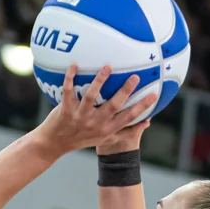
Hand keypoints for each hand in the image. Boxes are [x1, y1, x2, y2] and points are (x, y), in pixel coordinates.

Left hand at [32, 64, 159, 155]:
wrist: (55, 143)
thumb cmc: (83, 138)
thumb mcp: (106, 138)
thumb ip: (126, 131)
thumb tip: (148, 122)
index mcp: (107, 129)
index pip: (129, 117)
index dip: (143, 106)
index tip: (155, 94)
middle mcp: (95, 123)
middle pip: (113, 106)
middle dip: (125, 91)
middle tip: (135, 77)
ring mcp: (80, 116)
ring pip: (91, 97)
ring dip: (99, 82)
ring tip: (108, 67)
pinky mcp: (65, 110)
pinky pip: (68, 92)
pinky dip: (70, 78)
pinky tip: (74, 65)